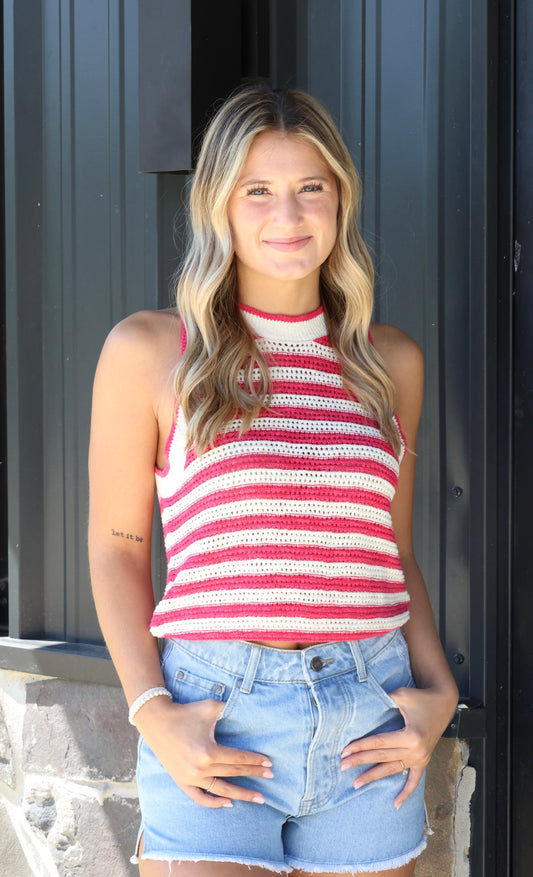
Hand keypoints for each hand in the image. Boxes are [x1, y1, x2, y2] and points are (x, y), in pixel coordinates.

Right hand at [135, 695, 272, 807]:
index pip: (238, 759)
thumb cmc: (186, 712)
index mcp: (209, 752)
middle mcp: (200, 769)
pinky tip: (228, 803)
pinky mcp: (181, 781)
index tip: (269, 764)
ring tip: (258, 798)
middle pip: (233, 773)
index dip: (255, 761)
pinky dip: (214, 803)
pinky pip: (200, 798)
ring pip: (221, 790)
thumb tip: (251, 707)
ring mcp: (190, 778)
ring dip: (241, 795)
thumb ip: (231, 708)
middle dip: (254, 775)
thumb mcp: (211, 707)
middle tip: (270, 777)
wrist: (157, 721)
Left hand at [340, 684, 456, 807]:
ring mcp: (420, 758)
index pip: (379, 743)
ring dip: (373, 776)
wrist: (444, 703)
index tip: (344, 751)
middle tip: (342, 766)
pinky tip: (395, 804)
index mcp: (411, 735)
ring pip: (392, 770)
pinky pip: (414, 780)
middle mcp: (416, 750)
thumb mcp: (402, 695)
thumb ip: (383, 699)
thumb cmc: (421, 697)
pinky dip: (405, 792)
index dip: (361, 746)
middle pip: (382, 757)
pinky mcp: (423, 760)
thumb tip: (362, 700)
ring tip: (356, 784)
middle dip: (360, 761)